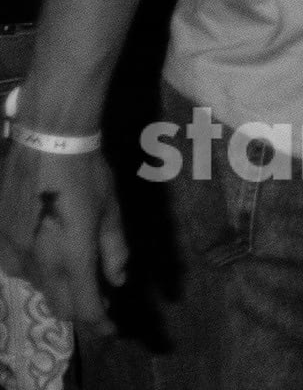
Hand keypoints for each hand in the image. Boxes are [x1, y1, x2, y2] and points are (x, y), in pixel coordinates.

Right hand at [0, 139, 126, 336]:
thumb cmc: (87, 175)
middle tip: (100, 302)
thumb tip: (118, 280)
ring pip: (38, 287)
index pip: (86, 307)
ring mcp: (15, 253)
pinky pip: (18, 268)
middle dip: (81, 309)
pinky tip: (47, 257)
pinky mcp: (0, 240)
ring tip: (76, 276)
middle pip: (59, 304)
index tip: (113, 330)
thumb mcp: (111, 211)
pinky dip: (36, 271)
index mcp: (72, 259)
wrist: (46, 145)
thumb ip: (115, 250)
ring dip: (58, 288)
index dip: (101, 324)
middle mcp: (40, 263)